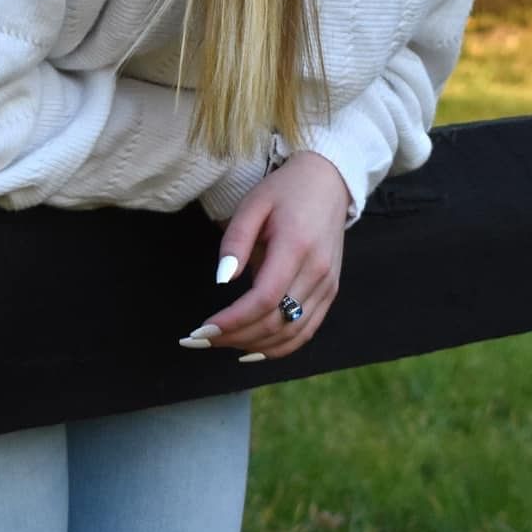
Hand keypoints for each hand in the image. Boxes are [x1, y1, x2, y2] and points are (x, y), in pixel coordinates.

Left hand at [185, 152, 350, 360]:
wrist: (328, 183)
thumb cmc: (286, 191)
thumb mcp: (253, 204)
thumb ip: (235, 242)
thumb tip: (222, 280)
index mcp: (296, 247)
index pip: (264, 299)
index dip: (233, 320)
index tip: (203, 328)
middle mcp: (317, 272)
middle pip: (276, 322)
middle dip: (235, 337)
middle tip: (201, 339)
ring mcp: (328, 285)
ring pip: (292, 334)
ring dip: (254, 345)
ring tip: (221, 343)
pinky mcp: (330, 292)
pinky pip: (306, 330)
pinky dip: (279, 346)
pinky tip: (253, 348)